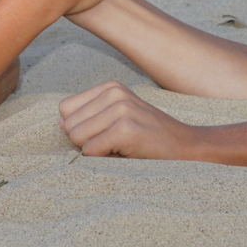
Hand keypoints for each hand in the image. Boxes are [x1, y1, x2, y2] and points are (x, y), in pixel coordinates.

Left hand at [59, 81, 194, 159]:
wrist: (187, 147)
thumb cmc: (149, 137)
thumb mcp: (119, 116)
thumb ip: (89, 115)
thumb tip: (58, 123)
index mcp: (110, 86)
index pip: (65, 109)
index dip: (79, 127)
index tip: (104, 134)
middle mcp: (114, 92)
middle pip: (68, 124)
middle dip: (85, 141)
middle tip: (114, 143)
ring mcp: (121, 109)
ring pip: (76, 137)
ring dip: (94, 151)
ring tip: (120, 147)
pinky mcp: (125, 129)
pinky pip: (90, 151)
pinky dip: (102, 160)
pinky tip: (125, 154)